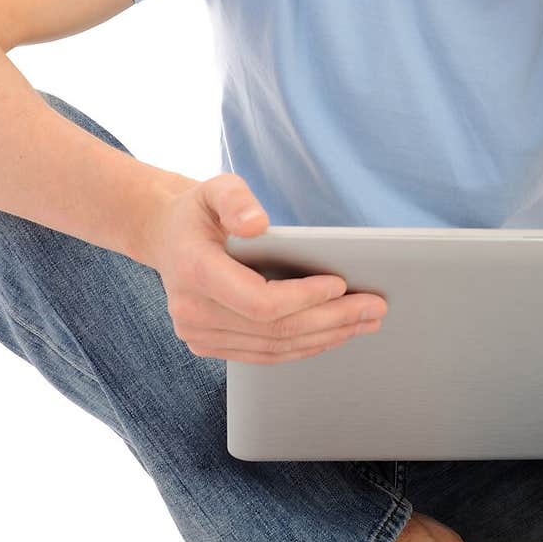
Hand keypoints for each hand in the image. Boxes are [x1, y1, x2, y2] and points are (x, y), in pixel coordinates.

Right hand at [144, 174, 387, 361]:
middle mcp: (192, 311)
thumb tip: (256, 224)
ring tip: (364, 322)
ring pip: (273, 348)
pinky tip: (333, 333)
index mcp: (194, 271)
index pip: (259, 301)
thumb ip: (235, 199)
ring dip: (324, 338)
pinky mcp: (209, 345)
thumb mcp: (215, 187)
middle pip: (274, 330)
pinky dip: (302, 346)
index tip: (341, 284)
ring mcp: (198, 334)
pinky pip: (263, 354)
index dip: (304, 298)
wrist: (168, 236)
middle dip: (331, 320)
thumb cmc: (201, 210)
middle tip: (374, 308)